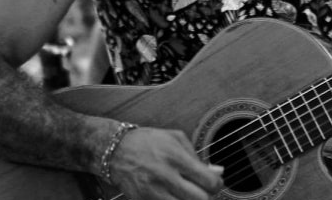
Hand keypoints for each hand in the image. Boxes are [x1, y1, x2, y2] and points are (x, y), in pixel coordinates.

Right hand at [106, 126, 222, 199]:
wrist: (114, 151)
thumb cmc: (146, 142)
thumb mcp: (174, 138)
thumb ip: (197, 156)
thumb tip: (217, 172)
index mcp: (175, 157)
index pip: (209, 182)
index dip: (217, 184)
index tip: (213, 182)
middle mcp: (164, 176)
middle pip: (201, 199)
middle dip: (206, 195)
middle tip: (201, 189)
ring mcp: (153, 192)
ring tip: (185, 192)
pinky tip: (172, 195)